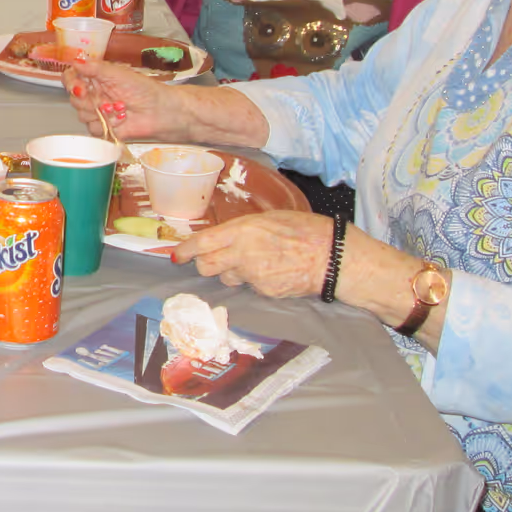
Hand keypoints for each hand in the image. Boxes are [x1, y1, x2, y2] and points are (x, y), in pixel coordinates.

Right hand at [64, 59, 171, 138]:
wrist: (160, 112)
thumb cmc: (144, 89)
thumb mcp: (119, 74)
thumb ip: (96, 68)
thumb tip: (75, 61)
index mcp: (95, 78)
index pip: (71, 78)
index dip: (71, 83)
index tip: (80, 87)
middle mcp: (94, 94)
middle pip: (74, 98)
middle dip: (88, 100)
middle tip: (105, 99)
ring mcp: (97, 112)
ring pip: (82, 115)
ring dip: (100, 112)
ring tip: (119, 108)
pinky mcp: (103, 128)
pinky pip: (92, 128)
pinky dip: (106, 124)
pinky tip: (120, 119)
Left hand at [170, 209, 332, 297]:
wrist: (333, 257)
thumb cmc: (306, 230)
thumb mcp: (270, 218)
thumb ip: (244, 228)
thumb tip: (226, 236)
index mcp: (242, 231)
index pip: (203, 243)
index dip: (186, 250)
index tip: (178, 254)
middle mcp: (243, 255)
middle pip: (207, 266)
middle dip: (205, 264)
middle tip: (213, 259)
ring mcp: (253, 276)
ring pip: (227, 278)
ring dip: (232, 272)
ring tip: (255, 262)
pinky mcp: (265, 292)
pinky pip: (250, 287)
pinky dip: (254, 281)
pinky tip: (272, 272)